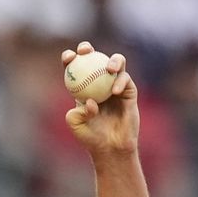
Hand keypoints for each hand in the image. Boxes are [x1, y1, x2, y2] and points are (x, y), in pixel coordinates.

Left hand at [62, 41, 138, 155]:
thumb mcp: (76, 125)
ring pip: (116, 64)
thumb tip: (89, 100)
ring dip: (113, 61)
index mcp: (82, 88)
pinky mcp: (130, 91)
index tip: (67, 57)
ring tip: (109, 69)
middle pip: (94, 59)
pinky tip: (114, 90)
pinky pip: (126, 81)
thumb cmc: (90, 137)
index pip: (75, 69)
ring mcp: (115, 85)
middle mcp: (99, 83)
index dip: (70, 59)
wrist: (110, 147)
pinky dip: (120, 83)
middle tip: (85, 51)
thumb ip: (77, 113)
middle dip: (88, 49)